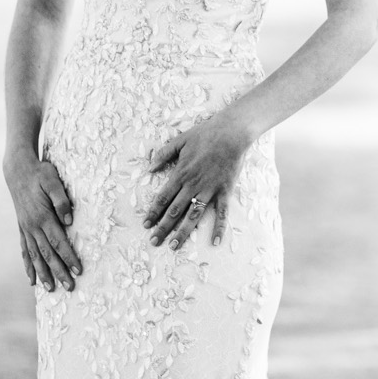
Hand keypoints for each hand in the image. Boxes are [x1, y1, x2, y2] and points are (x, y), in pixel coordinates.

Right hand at [3, 151, 81, 290]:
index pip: (58, 242)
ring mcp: (26, 228)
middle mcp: (32, 226)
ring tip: (51, 289)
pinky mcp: (22, 228)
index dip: (69, 257)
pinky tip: (31, 279)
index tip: (79, 270)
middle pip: (47, 254)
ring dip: (43, 274)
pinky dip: (28, 266)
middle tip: (70, 287)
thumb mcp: (53, 181)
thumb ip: (61, 200)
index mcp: (42, 216)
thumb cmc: (40, 173)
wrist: (18, 169)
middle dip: (59, 272)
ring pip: (35, 256)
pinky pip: (25, 251)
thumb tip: (69, 221)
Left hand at [143, 114, 251, 251]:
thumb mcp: (180, 140)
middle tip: (154, 242)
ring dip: (183, 232)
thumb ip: (163, 154)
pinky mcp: (225, 191)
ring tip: (174, 246)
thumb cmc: (205, 134)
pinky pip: (222, 213)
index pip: (163, 197)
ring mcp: (209, 189)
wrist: (231, 132)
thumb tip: (149, 168)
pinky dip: (219, 228)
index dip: (153, 212)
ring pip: (193, 216)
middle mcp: (193, 185)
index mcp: (181, 173)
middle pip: (174, 211)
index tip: (146, 224)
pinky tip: (215, 242)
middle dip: (163, 227)